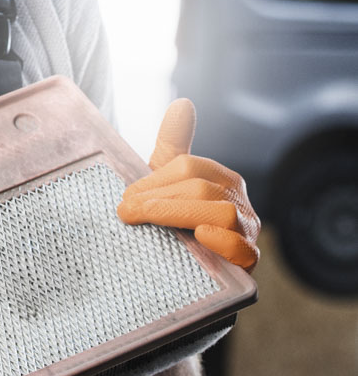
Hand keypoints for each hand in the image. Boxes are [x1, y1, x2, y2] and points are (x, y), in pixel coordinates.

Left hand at [116, 99, 259, 268]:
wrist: (192, 272)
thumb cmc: (181, 221)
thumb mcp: (173, 182)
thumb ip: (174, 145)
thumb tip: (182, 103)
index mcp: (222, 179)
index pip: (189, 168)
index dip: (154, 180)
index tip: (126, 197)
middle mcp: (239, 202)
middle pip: (202, 189)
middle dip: (159, 198)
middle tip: (126, 211)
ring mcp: (247, 232)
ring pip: (222, 214)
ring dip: (178, 214)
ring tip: (146, 220)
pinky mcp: (249, 261)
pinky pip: (244, 249)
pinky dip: (222, 241)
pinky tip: (200, 236)